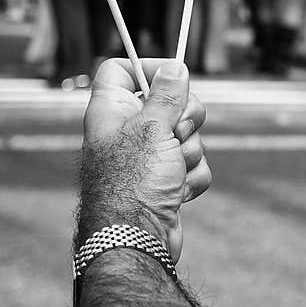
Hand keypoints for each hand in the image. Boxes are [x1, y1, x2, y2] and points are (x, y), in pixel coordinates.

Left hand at [81, 58, 210, 261]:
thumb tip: (175, 67)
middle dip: (186, 118)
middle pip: (169, 101)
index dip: (146, 67)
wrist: (135, 240)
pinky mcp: (166, 181)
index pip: (120, 70)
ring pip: (187, 136)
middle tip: (177, 132)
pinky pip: (193, 165)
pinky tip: (176, 192)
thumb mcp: (152, 127)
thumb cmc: (133, 182)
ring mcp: (148, 157)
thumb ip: (166, 94)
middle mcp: (128, 131)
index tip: (172, 75)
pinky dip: (191, 177)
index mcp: (112, 110)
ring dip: (189, 153)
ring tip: (171, 171)